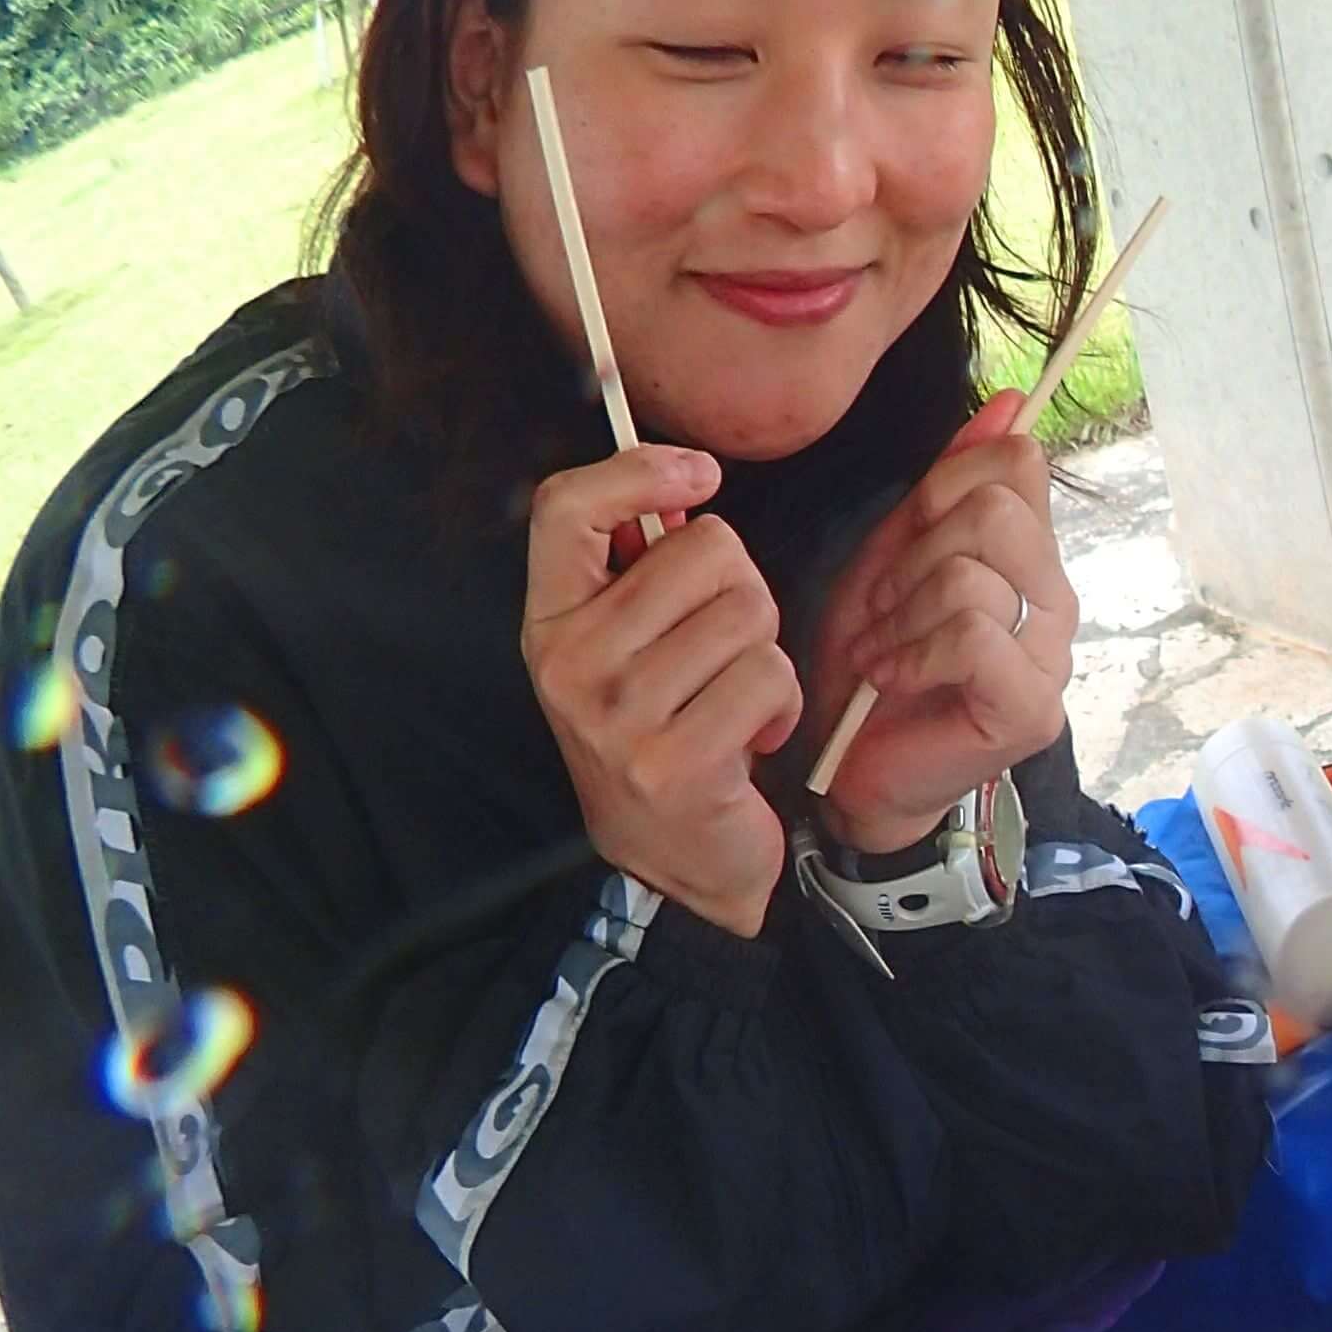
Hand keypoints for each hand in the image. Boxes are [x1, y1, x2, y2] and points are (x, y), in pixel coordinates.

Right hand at [523, 444, 798, 934]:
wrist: (674, 862)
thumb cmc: (663, 732)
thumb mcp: (630, 647)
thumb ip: (645, 568)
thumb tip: (685, 481)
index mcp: (549, 623)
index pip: (561, 508)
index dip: (637, 469)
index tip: (699, 474)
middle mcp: (569, 664)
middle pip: (704, 548)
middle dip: (743, 588)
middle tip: (724, 649)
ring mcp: (618, 715)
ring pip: (748, 611)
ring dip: (766, 652)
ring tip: (734, 699)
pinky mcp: (676, 760)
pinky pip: (769, 674)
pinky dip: (782, 703)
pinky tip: (751, 737)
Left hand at [810, 392, 1074, 852]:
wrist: (847, 764)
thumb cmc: (871, 658)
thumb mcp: (897, 550)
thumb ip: (953, 479)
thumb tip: (1016, 398)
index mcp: (1030, 556)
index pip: (1013, 464)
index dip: (939, 488)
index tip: (904, 546)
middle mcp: (1055, 601)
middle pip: (995, 512)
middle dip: (912, 556)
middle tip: (884, 610)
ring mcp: (1051, 658)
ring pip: (973, 576)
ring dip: (900, 616)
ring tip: (880, 654)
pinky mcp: (1031, 708)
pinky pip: (972, 634)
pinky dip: (911, 653)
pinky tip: (891, 679)